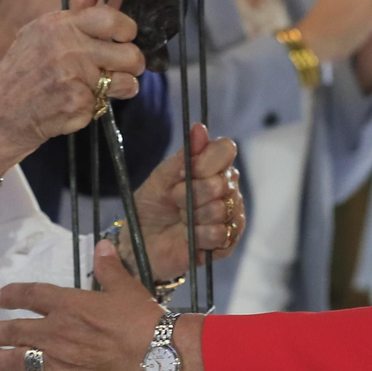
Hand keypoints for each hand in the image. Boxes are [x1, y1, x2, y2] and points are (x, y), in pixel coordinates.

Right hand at [0, 0, 144, 180]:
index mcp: (60, 25)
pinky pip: (104, 105)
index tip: (125, 38)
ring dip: (119, 88)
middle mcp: (68, 47)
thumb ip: (75, 9)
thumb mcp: (41, 33)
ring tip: (98, 89)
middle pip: (130, 53)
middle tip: (121, 69)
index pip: (112, 19)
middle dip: (133, 65)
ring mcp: (74, 77)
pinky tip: (72, 105)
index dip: (128, 30)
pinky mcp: (77, 103)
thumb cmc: (21, 73)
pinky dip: (92, 108)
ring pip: (126, 82)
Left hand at [0, 243, 209, 370]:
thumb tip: (102, 245)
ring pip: (16, 361)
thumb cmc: (144, 320)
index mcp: (69, 305)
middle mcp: (56, 333)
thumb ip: (109, 269)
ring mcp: (58, 363)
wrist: (158, 357)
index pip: (31, 296)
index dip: (12, 295)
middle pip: (14, 331)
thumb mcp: (127, 288)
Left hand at [129, 123, 244, 280]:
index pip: (226, 150)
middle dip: (190, 194)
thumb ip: (183, 155)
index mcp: (213, 166)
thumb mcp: (161, 177)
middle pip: (221, 183)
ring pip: (220, 209)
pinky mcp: (228, 242)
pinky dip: (199, 236)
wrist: (141, 243)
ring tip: (183, 221)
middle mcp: (227, 187)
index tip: (182, 174)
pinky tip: (191, 237)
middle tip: (175, 201)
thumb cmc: (151, 206)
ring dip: (193, 217)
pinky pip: (220, 233)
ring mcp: (231, 214)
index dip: (204, 163)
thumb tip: (199, 127)